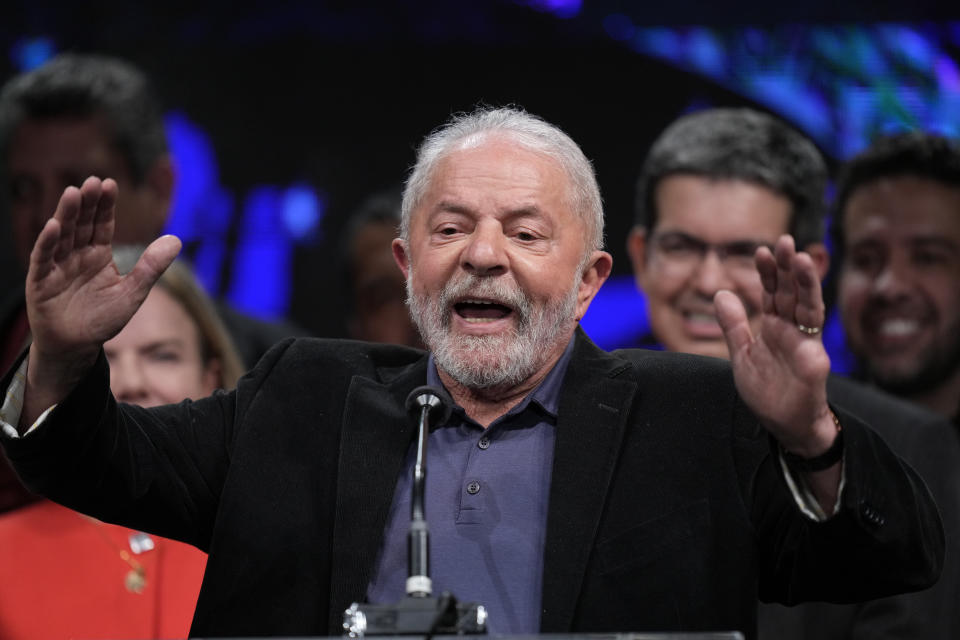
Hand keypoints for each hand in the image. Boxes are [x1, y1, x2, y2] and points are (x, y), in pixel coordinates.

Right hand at [22, 176, 180, 425]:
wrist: (76, 347)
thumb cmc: (103, 319)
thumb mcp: (133, 293)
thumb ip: (151, 267)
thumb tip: (176, 240)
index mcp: (97, 255)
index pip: (101, 224)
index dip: (104, 205)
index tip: (109, 183)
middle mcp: (76, 256)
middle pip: (81, 224)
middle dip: (86, 203)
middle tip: (92, 182)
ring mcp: (56, 267)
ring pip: (61, 236)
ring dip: (66, 215)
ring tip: (73, 193)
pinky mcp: (41, 282)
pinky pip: (43, 259)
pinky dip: (48, 243)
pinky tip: (53, 226)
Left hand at [714, 235, 834, 456]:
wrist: (784, 424)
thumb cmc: (767, 390)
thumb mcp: (741, 353)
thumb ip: (733, 325)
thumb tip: (721, 293)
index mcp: (776, 326)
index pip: (773, 292)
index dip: (769, 272)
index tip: (762, 250)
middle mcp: (794, 331)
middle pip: (793, 293)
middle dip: (790, 267)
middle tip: (785, 241)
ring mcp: (806, 347)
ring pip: (809, 309)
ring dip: (807, 285)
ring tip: (802, 260)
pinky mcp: (813, 368)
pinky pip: (813, 348)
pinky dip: (809, 330)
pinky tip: (808, 310)